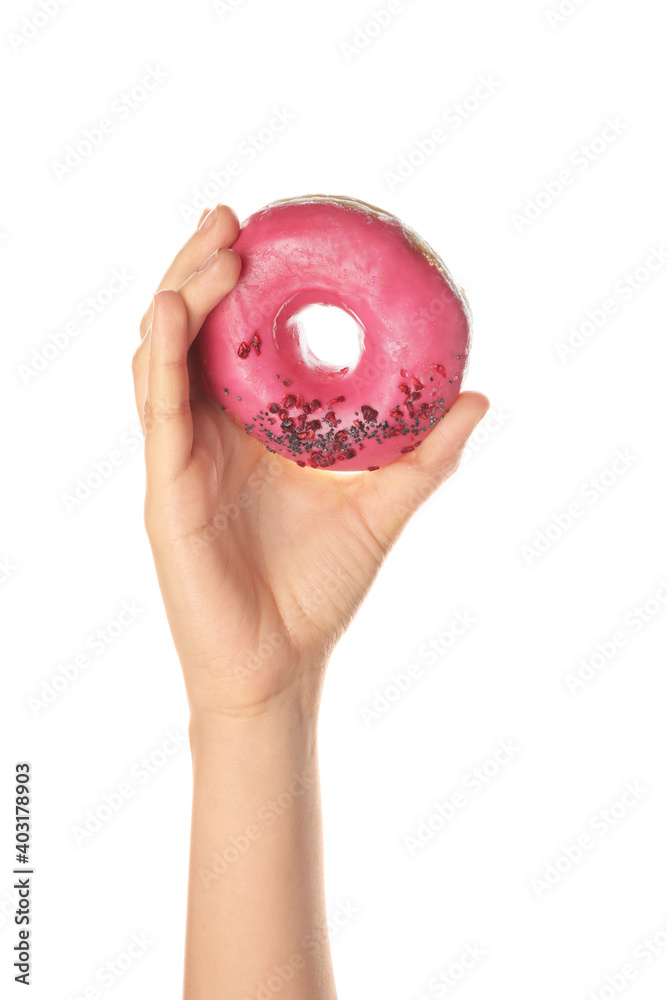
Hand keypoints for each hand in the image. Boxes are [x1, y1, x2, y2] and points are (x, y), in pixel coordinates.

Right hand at [132, 204, 488, 719]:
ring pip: (164, 356)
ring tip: (211, 243)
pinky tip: (171, 311)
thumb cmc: (319, 589)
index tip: (268, 230)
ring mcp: (180, 458)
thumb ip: (426, 454)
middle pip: (191, 332)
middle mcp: (206, 434)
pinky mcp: (165, 488)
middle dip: (202, 268)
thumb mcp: (381, 507)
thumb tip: (479, 394)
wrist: (281, 663)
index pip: (234, 341)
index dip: (241, 284)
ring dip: (180, 294)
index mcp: (247, 430)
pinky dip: (161, 356)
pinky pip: (155, 411)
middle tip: (231, 216)